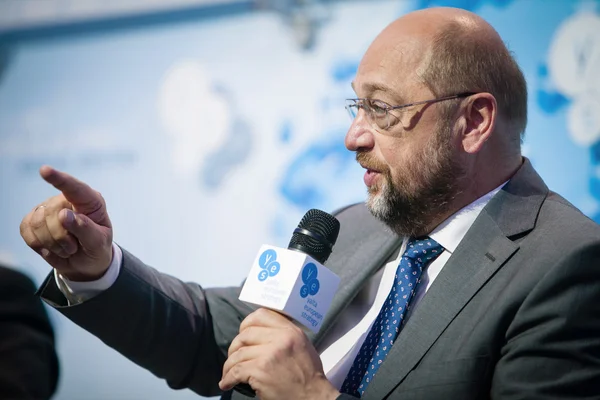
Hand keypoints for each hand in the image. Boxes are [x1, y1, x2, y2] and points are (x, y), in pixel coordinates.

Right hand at [19, 166, 112, 280]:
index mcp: (89, 200)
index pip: (74, 188)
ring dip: (52, 244)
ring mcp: (48, 208)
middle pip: (51, 213)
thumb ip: (85, 229)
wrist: (85, 261)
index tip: (45, 170)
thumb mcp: (99, 242)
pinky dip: (38, 245)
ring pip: (36, 223)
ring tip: (67, 248)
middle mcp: (66, 200)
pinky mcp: (33, 220)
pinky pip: (26, 230)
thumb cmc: (96, 247)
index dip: (59, 179)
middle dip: (61, 237)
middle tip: (75, 247)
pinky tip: (52, 248)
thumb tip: (64, 215)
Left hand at [219, 308, 338, 399]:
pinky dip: (228, 378)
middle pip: (245, 334)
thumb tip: (262, 330)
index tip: (242, 332)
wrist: (312, 396)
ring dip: (229, 365)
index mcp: (290, 330)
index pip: (261, 315)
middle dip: (234, 346)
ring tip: (228, 373)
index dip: (246, 323)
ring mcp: (269, 354)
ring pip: (238, 354)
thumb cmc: (307, 373)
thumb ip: (284, 334)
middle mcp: (280, 339)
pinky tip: (227, 383)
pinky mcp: (260, 371)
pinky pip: (236, 371)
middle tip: (233, 356)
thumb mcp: (302, 344)